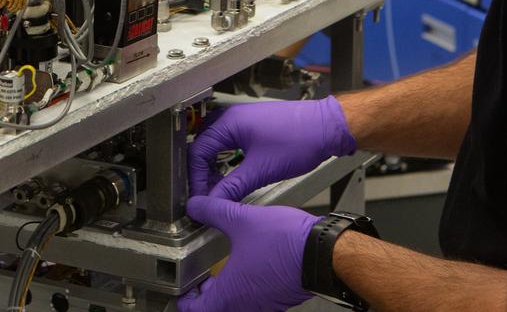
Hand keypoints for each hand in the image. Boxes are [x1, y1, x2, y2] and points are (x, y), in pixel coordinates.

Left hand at [177, 196, 318, 311]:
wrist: (324, 252)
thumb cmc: (287, 244)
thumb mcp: (242, 219)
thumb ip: (215, 211)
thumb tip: (196, 206)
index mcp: (231, 293)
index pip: (196, 311)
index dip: (185, 301)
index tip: (183, 291)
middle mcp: (247, 304)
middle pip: (217, 309)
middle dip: (206, 296)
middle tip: (201, 281)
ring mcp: (265, 303)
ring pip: (238, 305)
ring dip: (228, 292)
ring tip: (224, 272)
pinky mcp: (280, 297)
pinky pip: (257, 300)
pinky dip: (248, 288)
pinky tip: (251, 266)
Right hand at [188, 96, 355, 200]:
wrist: (327, 127)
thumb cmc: (300, 139)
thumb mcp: (261, 170)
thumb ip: (233, 187)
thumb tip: (214, 200)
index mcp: (229, 123)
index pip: (198, 152)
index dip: (196, 178)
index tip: (200, 197)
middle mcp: (233, 118)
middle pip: (204, 147)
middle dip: (203, 173)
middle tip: (207, 194)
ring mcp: (245, 120)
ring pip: (218, 146)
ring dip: (215, 167)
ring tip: (220, 188)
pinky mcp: (255, 126)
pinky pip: (231, 143)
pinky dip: (227, 160)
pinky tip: (234, 175)